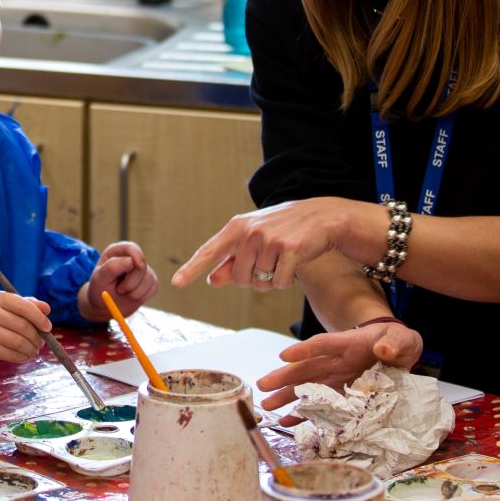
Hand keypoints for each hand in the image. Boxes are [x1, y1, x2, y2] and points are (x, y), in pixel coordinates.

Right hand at [0, 292, 52, 367]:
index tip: (47, 327)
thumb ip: (25, 305)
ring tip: (34, 351)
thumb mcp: (3, 306)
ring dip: (31, 349)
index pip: (24, 306)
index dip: (39, 318)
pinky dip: (22, 357)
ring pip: (20, 342)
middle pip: (24, 326)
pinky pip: (13, 354)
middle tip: (41, 343)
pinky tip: (24, 356)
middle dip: (37, 337)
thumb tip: (47, 308)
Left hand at [78, 242, 158, 320]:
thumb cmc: (100, 289)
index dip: (137, 256)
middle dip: (131, 282)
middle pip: (142, 266)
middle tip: (119, 289)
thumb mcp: (100, 278)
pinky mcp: (149, 281)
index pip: (131, 248)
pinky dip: (142, 296)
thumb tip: (131, 261)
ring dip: (135, 292)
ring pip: (149, 279)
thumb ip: (113, 267)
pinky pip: (153, 287)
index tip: (139, 265)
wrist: (105, 306)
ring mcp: (142, 270)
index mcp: (117, 252)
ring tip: (123, 292)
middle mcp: (131, 258)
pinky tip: (131, 296)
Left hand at [171, 198, 382, 290]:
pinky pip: (279, 283)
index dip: (192, 269)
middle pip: (240, 279)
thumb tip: (212, 280)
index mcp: (236, 228)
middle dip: (254, 278)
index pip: (209, 251)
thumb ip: (232, 261)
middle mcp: (250, 232)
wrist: (322, 217)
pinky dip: (287, 281)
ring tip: (283, 259)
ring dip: (272, 279)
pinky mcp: (291, 250)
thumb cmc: (283, 229)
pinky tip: (294, 264)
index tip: (177, 283)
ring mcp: (270, 240)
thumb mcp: (254, 240)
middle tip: (269, 261)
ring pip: (260, 283)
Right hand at [254, 322, 422, 419]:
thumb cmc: (396, 342)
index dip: (305, 350)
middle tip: (263, 385)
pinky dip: (304, 413)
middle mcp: (336, 361)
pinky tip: (287, 422)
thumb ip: (393, 344)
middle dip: (285, 377)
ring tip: (267, 406)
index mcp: (348, 344)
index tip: (285, 356)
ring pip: (307, 387)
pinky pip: (320, 405)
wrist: (398, 353)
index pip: (323, 345)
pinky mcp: (340, 395)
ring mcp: (336, 379)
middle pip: (307, 367)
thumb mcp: (401, 339)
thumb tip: (383, 350)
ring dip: (287, 396)